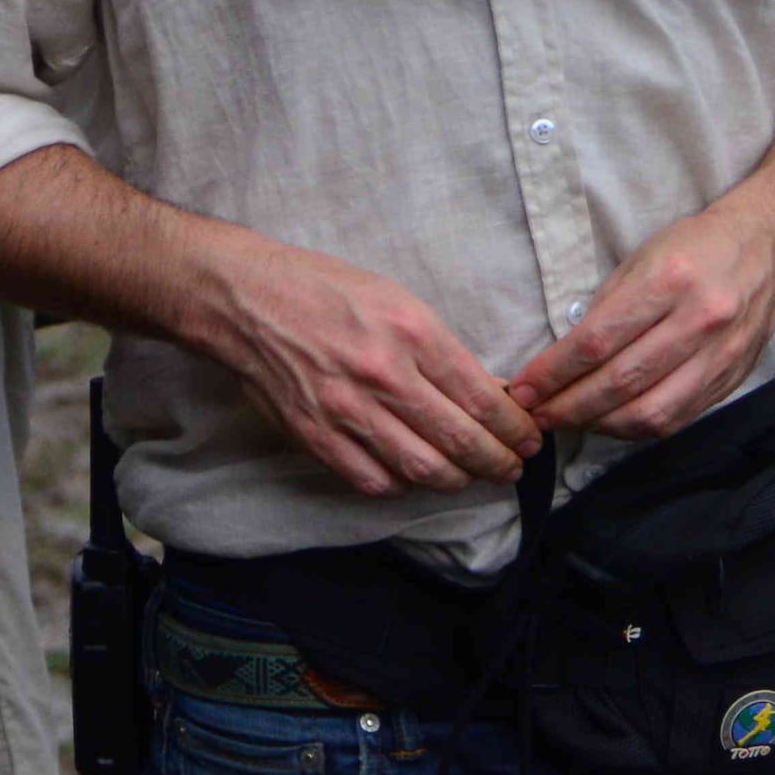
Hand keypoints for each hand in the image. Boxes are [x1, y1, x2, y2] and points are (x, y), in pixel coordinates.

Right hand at [180, 230, 540, 497]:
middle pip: (459, 440)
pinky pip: (373, 479)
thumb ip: (439, 350)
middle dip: (497, 461)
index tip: (528, 437)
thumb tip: (486, 392)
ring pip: (421, 469)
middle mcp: (383, 375)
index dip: (514, 427)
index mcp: (410, 331)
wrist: (246, 299)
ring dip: (457, 479)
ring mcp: (347, 411)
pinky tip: (417, 477)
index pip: (481, 397)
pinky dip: (404, 485)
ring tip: (472, 476)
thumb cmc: (323, 289)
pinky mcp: (316, 436)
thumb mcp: (395, 299)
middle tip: (511, 466)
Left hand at [509, 201, 774, 441]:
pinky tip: (610, 423)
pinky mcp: (729, 380)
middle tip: (536, 415)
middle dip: (568, 406)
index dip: (554, 372)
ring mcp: (718, 356)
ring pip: (649, 412)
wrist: (767, 248)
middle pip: (620, 382)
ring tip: (569, 422)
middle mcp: (697, 321)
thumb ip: (606, 308)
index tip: (525, 387)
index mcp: (668, 280)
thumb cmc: (696, 247)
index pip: (597, 340)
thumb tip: (562, 359)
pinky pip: (675, 419)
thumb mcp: (643, 257)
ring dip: (599, 425)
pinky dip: (635, 429)